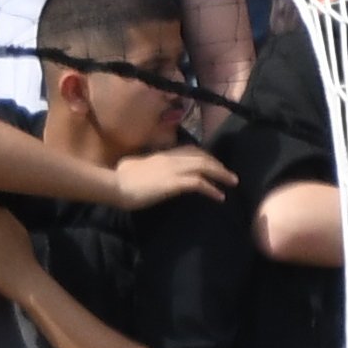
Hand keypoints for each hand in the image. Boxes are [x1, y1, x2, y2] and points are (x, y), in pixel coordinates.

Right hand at [112, 146, 236, 208]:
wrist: (116, 185)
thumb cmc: (120, 179)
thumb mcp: (135, 167)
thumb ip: (146, 166)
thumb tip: (145, 170)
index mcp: (164, 154)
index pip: (191, 150)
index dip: (206, 156)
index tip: (214, 164)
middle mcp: (172, 158)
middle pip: (202, 156)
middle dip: (218, 164)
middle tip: (229, 175)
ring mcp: (174, 169)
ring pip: (204, 166)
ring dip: (221, 174)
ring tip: (232, 183)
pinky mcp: (174, 183)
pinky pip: (198, 183)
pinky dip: (211, 189)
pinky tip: (219, 196)